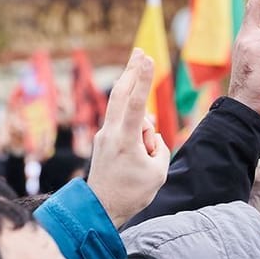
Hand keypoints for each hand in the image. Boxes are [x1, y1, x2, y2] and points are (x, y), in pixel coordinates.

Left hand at [87, 50, 169, 226]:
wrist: (100, 208)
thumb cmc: (132, 193)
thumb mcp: (158, 172)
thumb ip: (158, 146)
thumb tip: (150, 134)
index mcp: (125, 140)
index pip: (136, 102)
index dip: (143, 78)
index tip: (148, 57)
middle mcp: (111, 133)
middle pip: (121, 93)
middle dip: (132, 70)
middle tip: (140, 50)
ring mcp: (104, 135)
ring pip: (123, 110)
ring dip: (141, 122)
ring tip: (146, 155)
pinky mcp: (103, 139)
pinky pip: (122, 124)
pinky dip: (134, 126)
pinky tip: (142, 147)